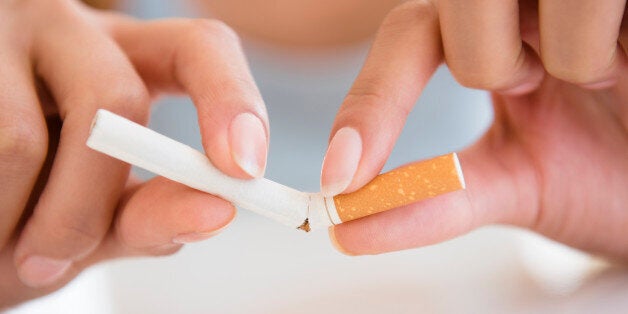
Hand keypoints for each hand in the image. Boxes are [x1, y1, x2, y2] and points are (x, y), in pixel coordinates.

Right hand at [1, 0, 267, 306]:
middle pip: (116, 100)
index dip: (232, 101)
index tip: (244, 171)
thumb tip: (216, 211)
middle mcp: (71, 31)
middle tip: (47, 263)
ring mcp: (4, 30)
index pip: (202, 49)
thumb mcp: (90, 212)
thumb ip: (147, 215)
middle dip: (85, 207)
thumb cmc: (21, 210)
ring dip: (11, 220)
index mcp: (123, 60)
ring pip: (20, 137)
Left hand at [323, 0, 627, 259]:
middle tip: (533, 88)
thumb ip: (433, 200)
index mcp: (475, 37)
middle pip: (450, 5)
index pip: (403, 40)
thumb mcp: (509, 186)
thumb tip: (347, 230)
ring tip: (595, 77)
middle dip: (485, 63)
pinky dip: (605, 52)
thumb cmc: (599, 171)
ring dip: (559, 60)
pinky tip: (624, 63)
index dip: (370, 105)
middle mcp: (510, 3)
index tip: (341, 180)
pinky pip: (588, 4)